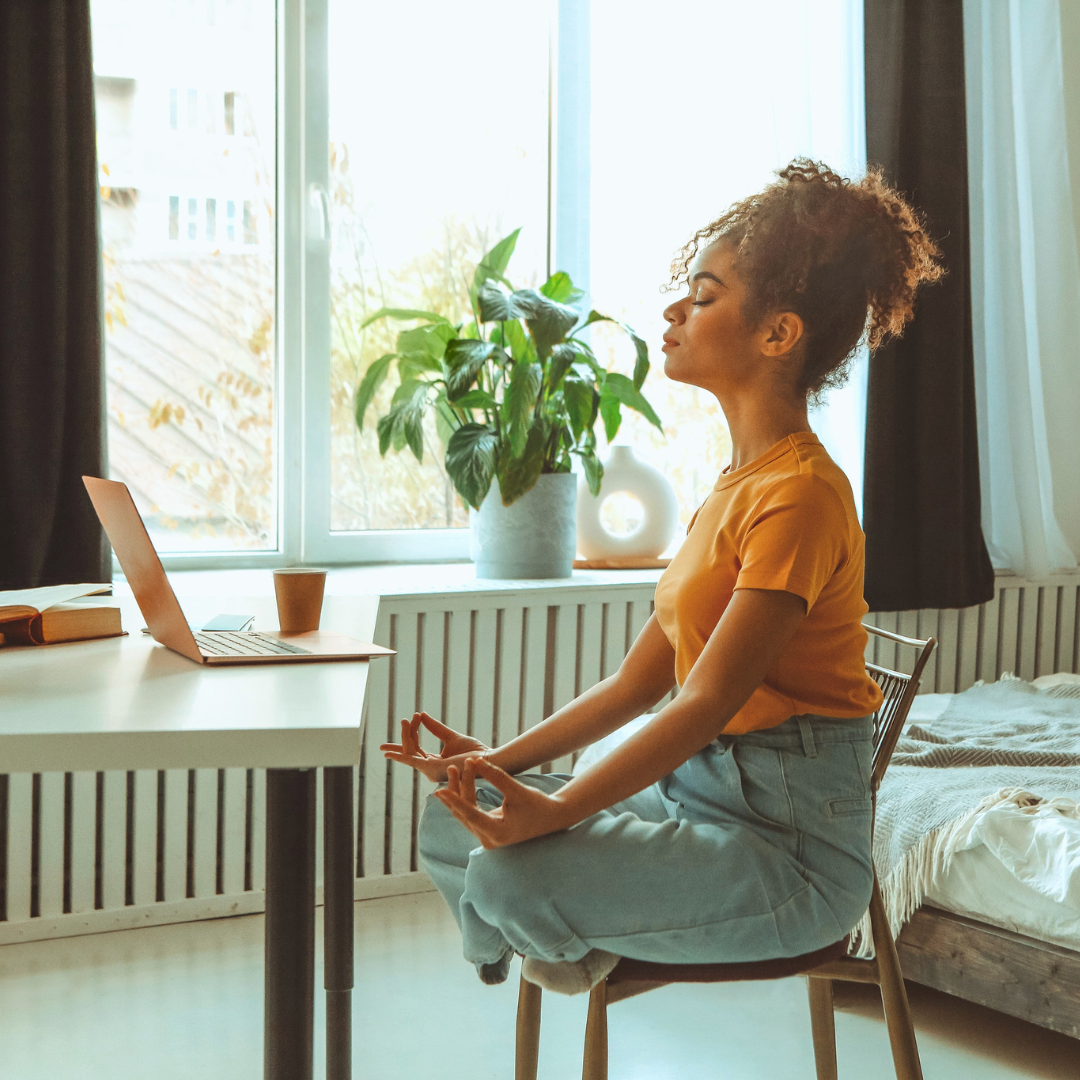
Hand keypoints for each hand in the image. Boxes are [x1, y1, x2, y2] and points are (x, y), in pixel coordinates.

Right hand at [380, 712, 488, 783]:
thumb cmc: (473, 750)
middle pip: (410, 750)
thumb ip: (435, 728)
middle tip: (404, 719)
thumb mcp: (451, 736)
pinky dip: (400, 754)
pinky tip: (390, 753)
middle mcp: (430, 769)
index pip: (414, 750)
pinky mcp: (432, 769)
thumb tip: (421, 715)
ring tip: (407, 719)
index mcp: (434, 762)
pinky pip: (412, 760)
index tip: (405, 720)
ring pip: (410, 752)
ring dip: (407, 735)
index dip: (407, 737)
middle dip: (405, 735)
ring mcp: (430, 771)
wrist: (486, 758)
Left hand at [433, 757, 574, 848]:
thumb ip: (496, 776)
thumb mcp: (517, 790)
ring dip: (460, 790)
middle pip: (465, 812)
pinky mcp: (487, 829)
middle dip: (457, 788)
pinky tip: (461, 779)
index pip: (471, 816)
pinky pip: (470, 812)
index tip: (441, 790)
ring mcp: (486, 835)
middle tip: (453, 766)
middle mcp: (488, 839)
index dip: (456, 801)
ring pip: (465, 812)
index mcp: (497, 833)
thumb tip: (475, 760)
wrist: (552, 817)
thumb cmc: (538, 805)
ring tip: (455, 768)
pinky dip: (465, 796)